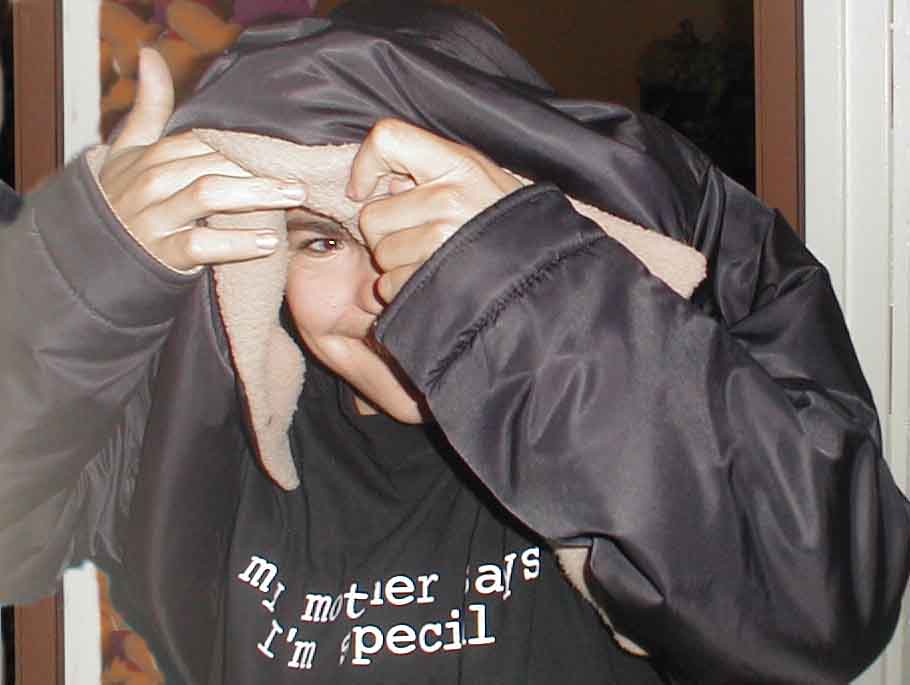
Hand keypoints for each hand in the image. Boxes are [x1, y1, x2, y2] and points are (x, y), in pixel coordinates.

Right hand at [99, 48, 306, 271]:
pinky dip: (236, 244)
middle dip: (258, 167)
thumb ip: (149, 106)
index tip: (281, 146)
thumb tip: (150, 54)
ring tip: (293, 196)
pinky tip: (268, 242)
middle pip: (211, 164)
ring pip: (208, 195)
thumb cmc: (124, 197)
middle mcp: (151, 184)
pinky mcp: (162, 255)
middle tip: (299, 174)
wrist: (98, 254)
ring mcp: (156, 219)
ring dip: (256, 194)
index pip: (201, 140)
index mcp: (150, 156)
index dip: (243, 142)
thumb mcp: (130, 150)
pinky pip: (202, 245)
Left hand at [347, 118, 521, 301]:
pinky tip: (429, 283)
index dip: (366, 165)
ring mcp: (443, 241)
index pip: (387, 139)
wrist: (548, 269)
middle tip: (415, 237)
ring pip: (381, 255)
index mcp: (457, 163)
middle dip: (385, 234)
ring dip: (396, 265)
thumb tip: (386, 186)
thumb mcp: (480, 179)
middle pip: (371, 216)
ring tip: (430, 261)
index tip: (364, 190)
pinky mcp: (438, 281)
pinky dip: (402, 291)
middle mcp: (448, 198)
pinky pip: (391, 287)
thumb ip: (434, 174)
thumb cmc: (511, 222)